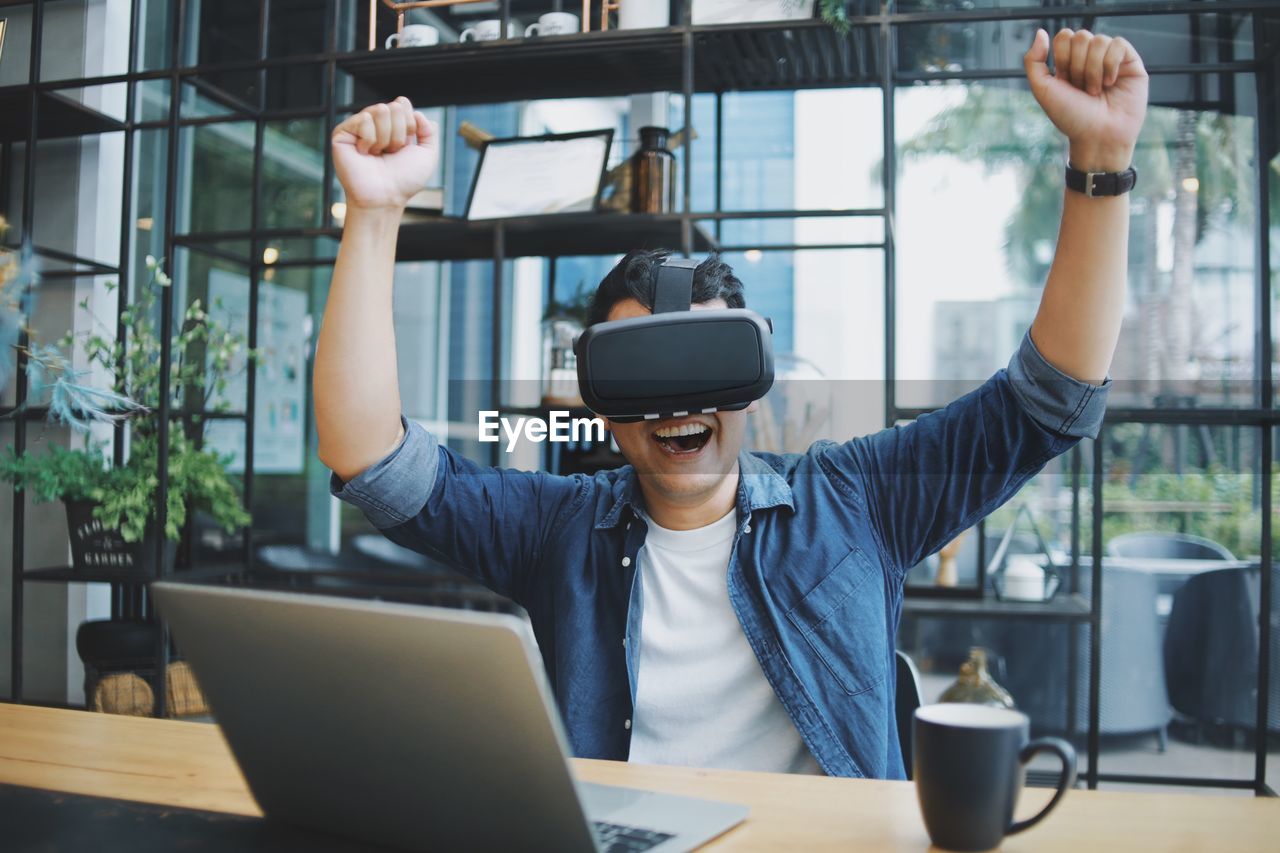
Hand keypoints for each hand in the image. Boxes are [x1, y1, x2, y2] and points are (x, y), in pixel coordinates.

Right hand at [332, 97, 439, 211]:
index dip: (409, 125)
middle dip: (399, 133)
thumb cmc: (404, 181)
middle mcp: (375, 124)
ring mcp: (358, 128)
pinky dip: (370, 139)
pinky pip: (363, 119)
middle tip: (391, 153)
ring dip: (385, 138)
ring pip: (380, 110)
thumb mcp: (428, 155)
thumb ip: (430, 131)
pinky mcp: (342, 133)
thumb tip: (417, 113)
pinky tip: (364, 153)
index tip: (405, 147)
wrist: (385, 197)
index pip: (403, 104)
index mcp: (393, 126)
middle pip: (393, 107)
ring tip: (378, 154)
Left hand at [1024, 28, 1148, 172]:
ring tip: (1096, 91)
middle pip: (1081, 36)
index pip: (1064, 37)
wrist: (1097, 137)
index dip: (1063, 57)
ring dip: (1092, 69)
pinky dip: (1110, 64)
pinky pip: (1119, 44)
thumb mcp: (1042, 90)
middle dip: (1077, 66)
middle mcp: (1090, 59)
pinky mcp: (1131, 63)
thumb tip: (1041, 32)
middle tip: (1082, 89)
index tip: (1065, 81)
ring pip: (1099, 40)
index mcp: (1069, 63)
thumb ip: (1034, 61)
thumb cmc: (1070, 117)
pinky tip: (1110, 83)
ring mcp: (1111, 60)